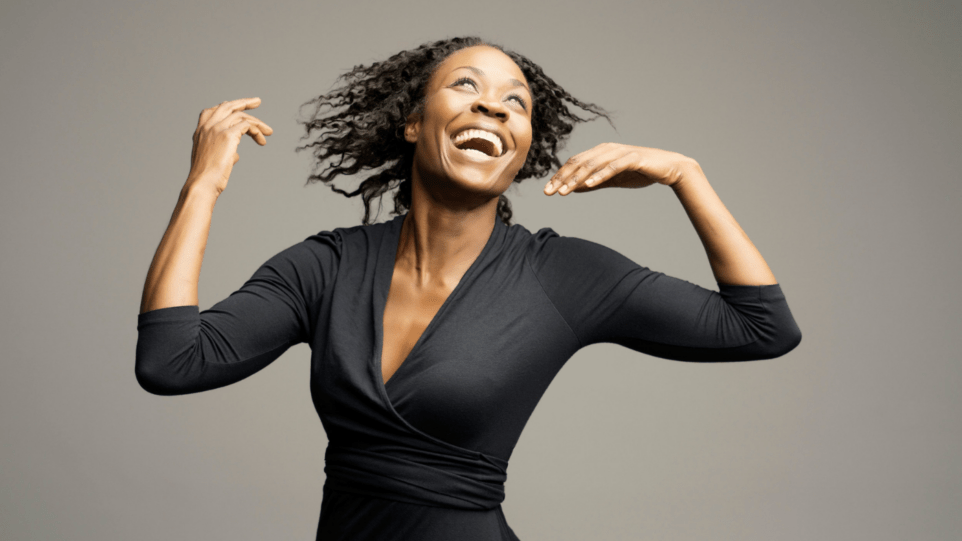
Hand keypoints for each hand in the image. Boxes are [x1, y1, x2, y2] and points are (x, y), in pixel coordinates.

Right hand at [186, 97, 273, 194]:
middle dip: (243, 102)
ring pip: (240, 115)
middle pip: (227, 106)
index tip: (238, 107)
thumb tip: (235, 155)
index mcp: (200, 132)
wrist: (203, 183)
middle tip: (257, 101)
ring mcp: (216, 129)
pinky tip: (262, 141)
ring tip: (269, 132)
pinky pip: (247, 125)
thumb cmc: (208, 178)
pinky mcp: (227, 135)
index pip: (211, 111)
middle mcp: (207, 127)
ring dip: (257, 122)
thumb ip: (224, 153)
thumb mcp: (213, 161)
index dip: (226, 107)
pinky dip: (257, 131)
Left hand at [543, 143, 698, 195]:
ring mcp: (620, 152)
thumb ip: (593, 183)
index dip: (559, 176)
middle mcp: (607, 149)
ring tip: (565, 192)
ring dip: (577, 179)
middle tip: (550, 193)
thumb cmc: (640, 172)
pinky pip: (613, 167)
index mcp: (600, 152)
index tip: (547, 191)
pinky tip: (588, 185)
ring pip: (593, 164)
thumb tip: (572, 188)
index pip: (574, 163)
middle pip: (579, 163)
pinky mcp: (633, 158)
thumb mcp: (612, 180)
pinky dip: (600, 175)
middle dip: (562, 178)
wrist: (669, 168)